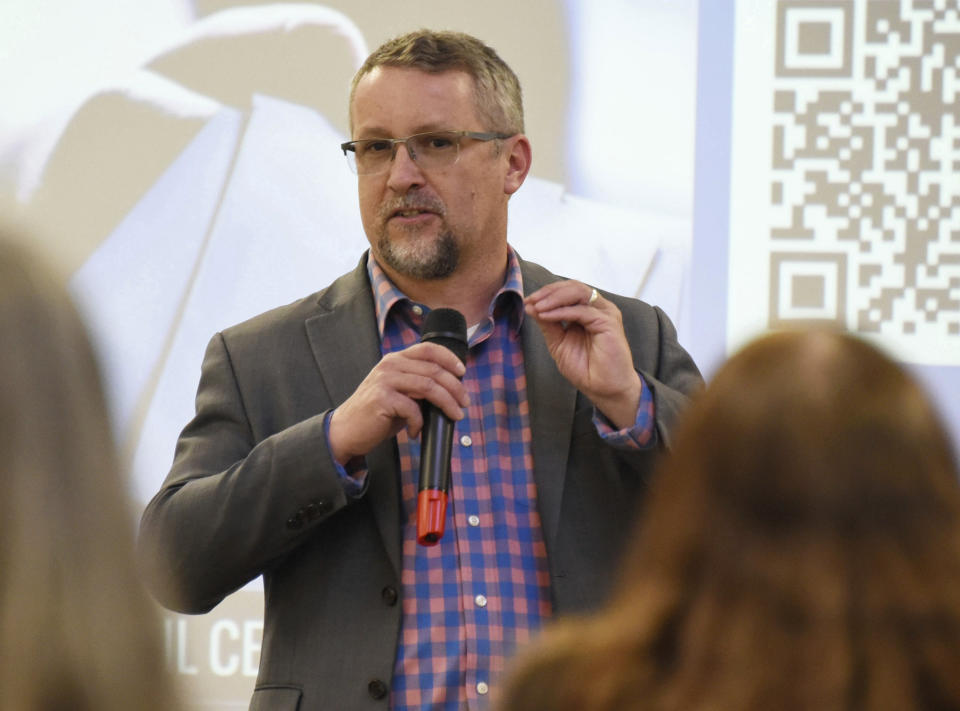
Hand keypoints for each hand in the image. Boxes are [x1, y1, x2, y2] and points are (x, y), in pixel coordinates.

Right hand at [327, 342, 468, 465]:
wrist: (346, 430)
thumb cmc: (376, 414)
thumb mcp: (399, 392)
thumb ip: (419, 385)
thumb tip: (451, 390)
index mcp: (395, 359)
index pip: (428, 349)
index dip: (449, 358)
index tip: (462, 372)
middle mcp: (390, 365)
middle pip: (434, 370)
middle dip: (455, 388)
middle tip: (464, 403)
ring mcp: (385, 380)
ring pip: (429, 387)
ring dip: (447, 404)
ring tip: (454, 416)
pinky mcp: (382, 398)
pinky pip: (413, 409)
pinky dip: (419, 423)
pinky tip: (415, 432)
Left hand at [524, 281, 641, 428]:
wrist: (604, 389)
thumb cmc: (586, 369)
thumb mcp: (558, 343)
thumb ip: (548, 324)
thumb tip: (530, 306)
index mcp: (587, 311)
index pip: (567, 291)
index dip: (546, 293)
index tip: (527, 302)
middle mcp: (597, 308)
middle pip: (572, 287)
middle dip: (548, 292)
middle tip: (530, 300)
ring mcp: (605, 313)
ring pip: (578, 293)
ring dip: (554, 298)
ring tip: (537, 306)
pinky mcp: (609, 322)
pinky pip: (582, 311)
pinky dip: (561, 311)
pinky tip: (547, 316)